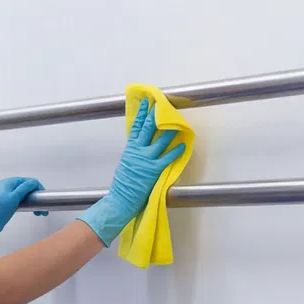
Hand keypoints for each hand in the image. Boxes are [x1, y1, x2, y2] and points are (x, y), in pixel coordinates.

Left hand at [0, 176, 44, 246]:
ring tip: (38, 212)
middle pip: (26, 189)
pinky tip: (30, 211)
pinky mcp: (6, 204)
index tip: (42, 196)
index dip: (37, 188)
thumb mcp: (14, 196)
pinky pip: (19, 201)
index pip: (27, 181)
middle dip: (35, 197)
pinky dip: (26, 205)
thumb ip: (25, 188)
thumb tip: (34, 182)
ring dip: (32, 202)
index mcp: (8, 182)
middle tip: (41, 207)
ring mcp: (5, 195)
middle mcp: (6, 187)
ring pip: (23, 196)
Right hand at [79, 101, 186, 245]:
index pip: (135, 128)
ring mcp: (146, 160)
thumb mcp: (125, 165)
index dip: (140, 115)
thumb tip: (140, 148)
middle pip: (147, 129)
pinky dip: (175, 151)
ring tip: (176, 121)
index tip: (145, 104)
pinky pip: (167, 157)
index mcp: (129, 150)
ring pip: (159, 141)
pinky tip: (182, 145)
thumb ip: (133, 155)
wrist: (121, 199)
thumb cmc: (123, 185)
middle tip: (160, 104)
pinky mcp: (154, 169)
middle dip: (154, 116)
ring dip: (169, 130)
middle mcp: (137, 152)